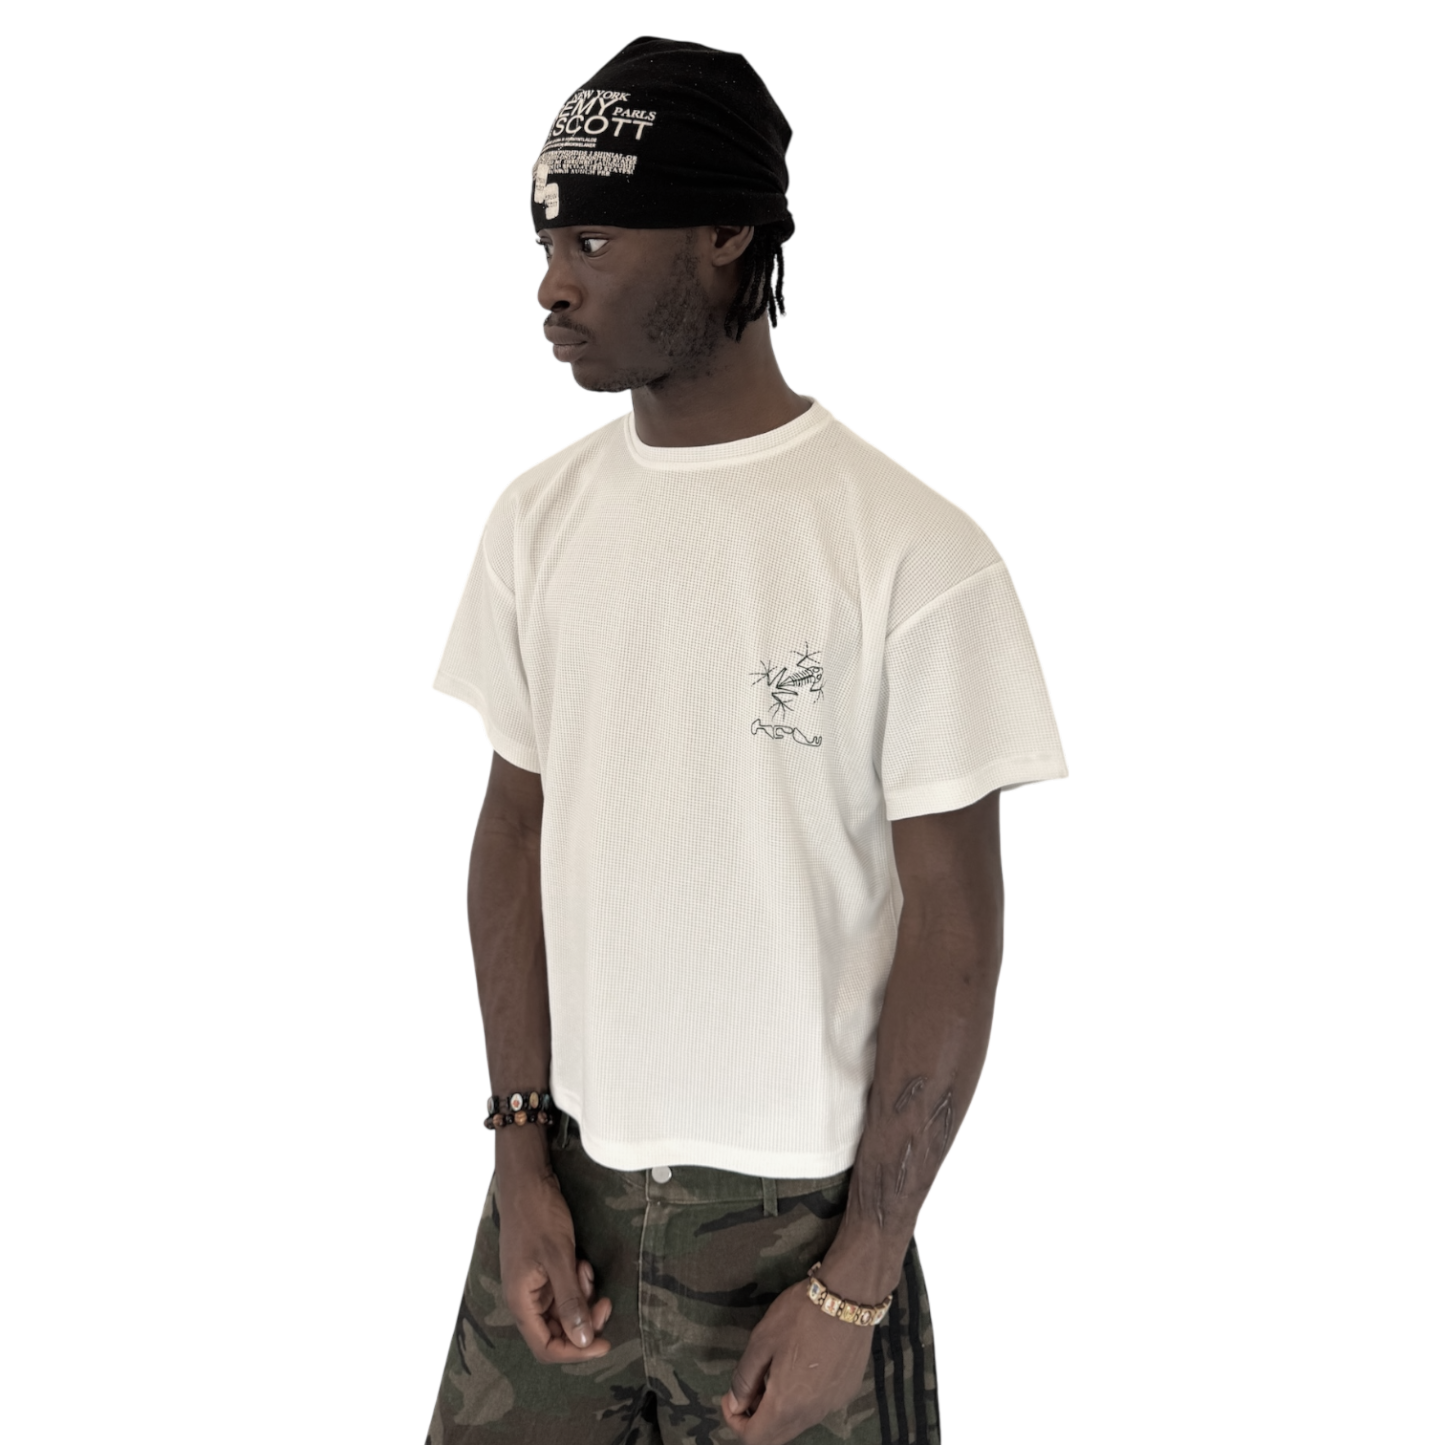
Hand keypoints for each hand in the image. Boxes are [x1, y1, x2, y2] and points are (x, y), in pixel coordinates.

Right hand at [498, 1172, 613, 1363]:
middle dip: (584, 1320)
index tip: (604, 1343)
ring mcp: (535, 1284)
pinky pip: (565, 1289)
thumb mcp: (559, 1258)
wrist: (528, 1181)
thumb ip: (571, 1301)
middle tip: (606, 1302)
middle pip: (558, 1330)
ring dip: (582, 1297)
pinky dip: (578, 1282)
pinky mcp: (544, 1270)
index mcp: (521, 1302)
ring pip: (565, 1309)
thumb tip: (583, 1341)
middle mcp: (525, 1299)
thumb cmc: (539, 1217)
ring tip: (587, 1270)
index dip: (576, 1351)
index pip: (547, 1347)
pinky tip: (582, 1262)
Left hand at [718, 1278, 873, 1443]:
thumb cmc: (799, 1315)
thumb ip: (745, 1378)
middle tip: (751, 1386)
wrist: (849, 1297)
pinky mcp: (847, 1392)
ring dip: (779, 1409)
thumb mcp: (762, 1341)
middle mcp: (811, 1414)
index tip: (731, 1396)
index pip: (753, 1439)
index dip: (734, 1421)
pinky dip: (802, 1399)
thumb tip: (735, 1403)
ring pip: (798, 1423)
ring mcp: (832, 1405)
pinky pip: (817, 1408)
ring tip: (775, 1372)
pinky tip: (803, 1366)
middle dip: (756, 1418)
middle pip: (776, 1436)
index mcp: (786, 1404)